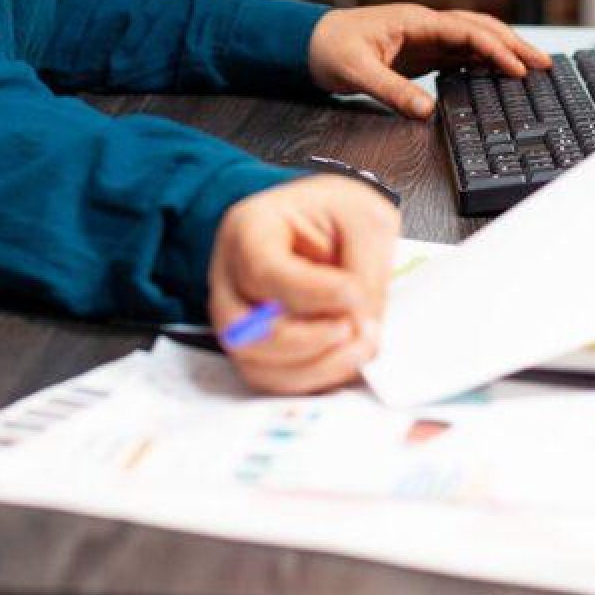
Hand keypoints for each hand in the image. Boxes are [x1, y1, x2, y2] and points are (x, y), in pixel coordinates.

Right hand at [208, 174, 397, 394]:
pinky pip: (273, 381)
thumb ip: (364, 270)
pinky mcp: (256, 346)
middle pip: (243, 331)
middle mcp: (229, 276)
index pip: (263, 271)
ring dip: (316, 366)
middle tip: (355, 326)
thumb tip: (359, 323)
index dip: (313, 293)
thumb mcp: (364, 219)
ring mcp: (236, 316)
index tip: (355, 294)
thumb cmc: (339, 214)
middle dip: (308, 340)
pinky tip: (347, 356)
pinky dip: (314, 378)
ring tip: (361, 343)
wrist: (331, 221)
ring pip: (256, 365)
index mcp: (249, 227)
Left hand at [309, 3, 550, 118]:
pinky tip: (497, 76)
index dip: (494, 49)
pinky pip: (459, 55)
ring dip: (502, 51)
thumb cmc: (329, 49)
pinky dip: (483, 62)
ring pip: (473, 40)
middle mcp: (424, 27)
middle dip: (513, 44)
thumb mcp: (357, 73)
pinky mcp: (420, 54)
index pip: (466, 31)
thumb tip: (428, 112)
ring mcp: (424, 39)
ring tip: (531, 68)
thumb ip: (393, 91)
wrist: (308, 43)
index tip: (516, 69)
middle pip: (479, 29)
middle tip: (543, 64)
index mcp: (414, 22)